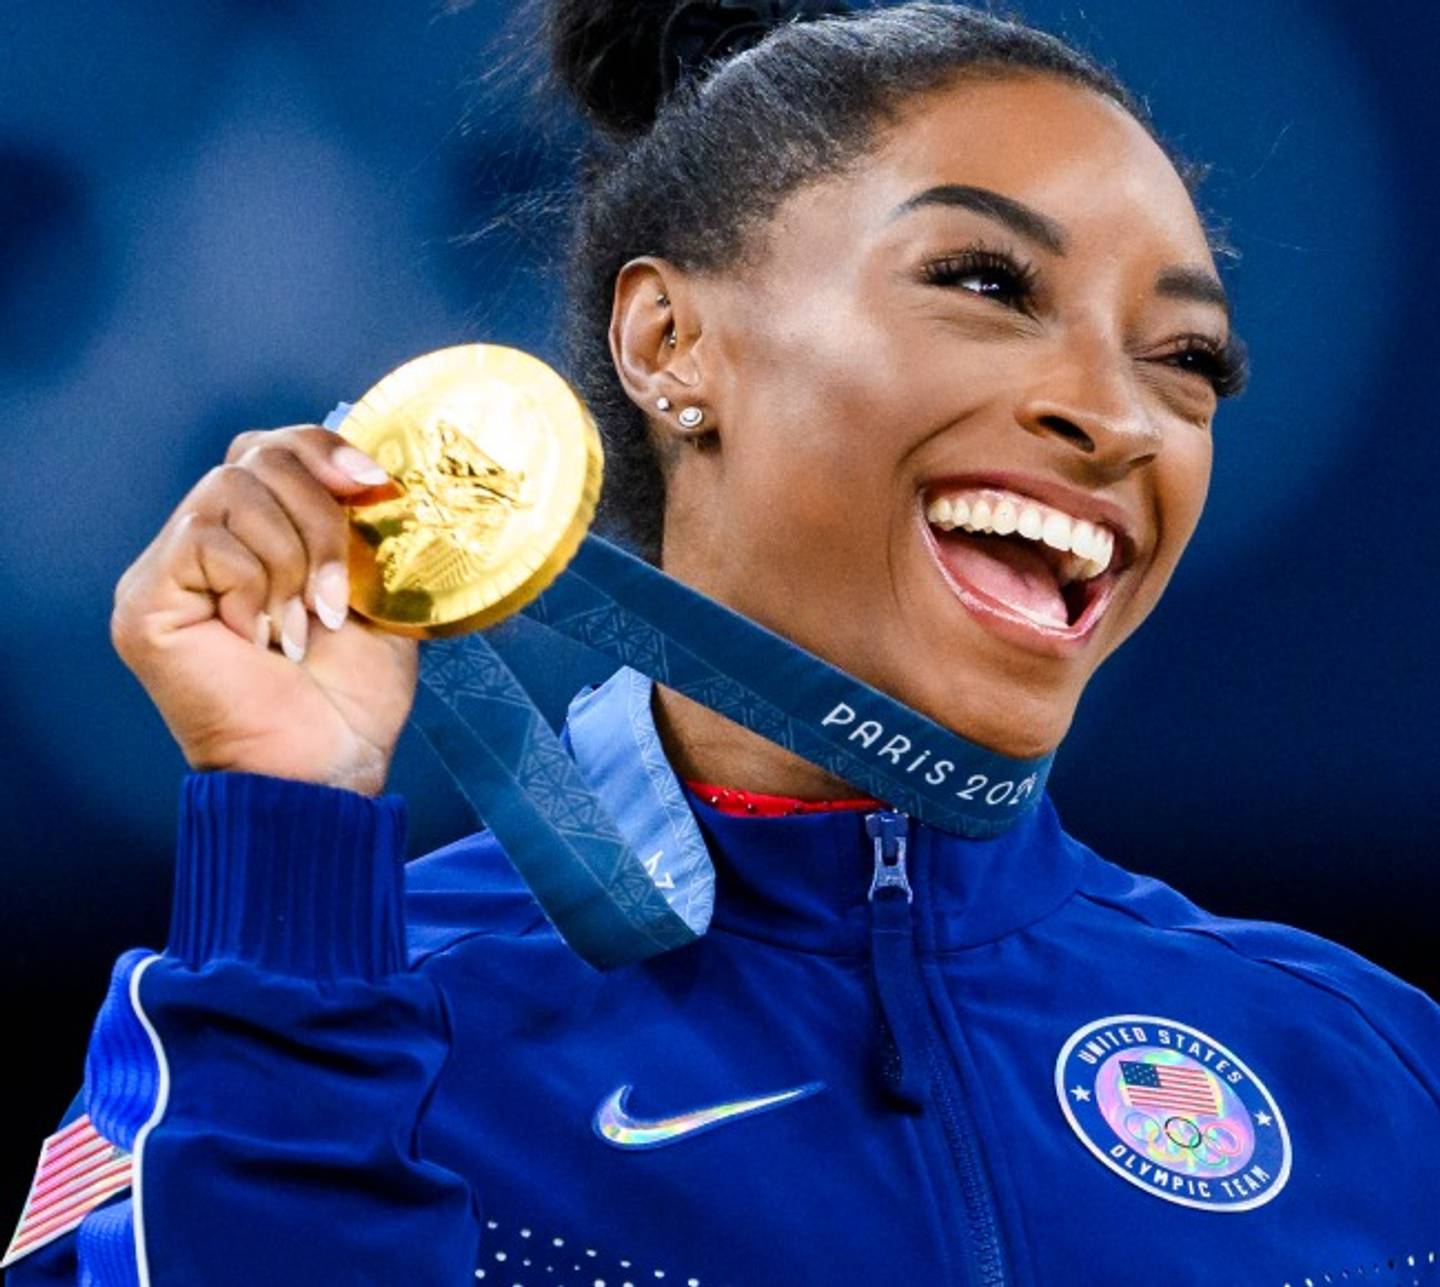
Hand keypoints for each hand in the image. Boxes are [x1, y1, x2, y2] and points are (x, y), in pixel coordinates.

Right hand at [111, 426, 417, 795]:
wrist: (328, 764)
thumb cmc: (353, 694)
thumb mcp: (372, 591)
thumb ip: (361, 525)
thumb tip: (377, 468)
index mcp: (257, 535)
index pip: (269, 448)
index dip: (321, 449)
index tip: (374, 482)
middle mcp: (203, 542)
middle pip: (254, 457)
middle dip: (319, 516)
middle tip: (335, 594)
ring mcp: (168, 569)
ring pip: (232, 490)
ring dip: (292, 560)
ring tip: (303, 628)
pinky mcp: (144, 599)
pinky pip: (205, 541)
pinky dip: (254, 588)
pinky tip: (262, 640)